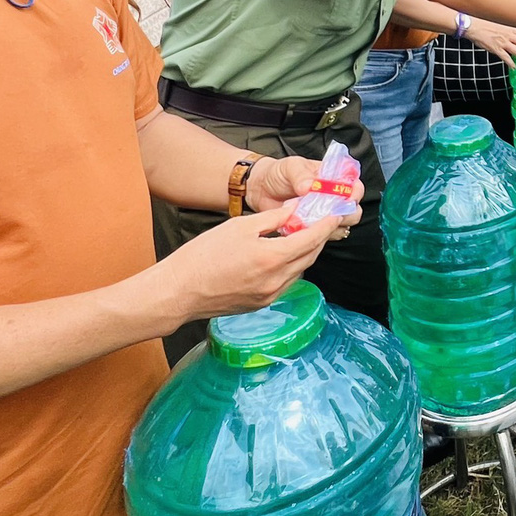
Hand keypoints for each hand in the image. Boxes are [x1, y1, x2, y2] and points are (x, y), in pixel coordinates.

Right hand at [146, 206, 346, 327]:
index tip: (336, 214)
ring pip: (299, 271)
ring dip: (304, 253)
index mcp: (272, 258)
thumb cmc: (203, 255)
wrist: (179, 291)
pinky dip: (290, 267)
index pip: (311, 239)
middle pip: (309, 257)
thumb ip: (272, 219)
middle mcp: (276, 281)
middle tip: (320, 222)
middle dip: (318, 238)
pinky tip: (281, 256)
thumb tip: (294, 211)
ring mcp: (270, 296)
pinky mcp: (261, 304)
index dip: (326, 225)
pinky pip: (285, 283)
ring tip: (300, 236)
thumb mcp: (239, 227)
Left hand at [246, 157, 366, 223]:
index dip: (355, 192)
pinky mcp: (312, 227)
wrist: (260, 189)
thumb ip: (301, 175)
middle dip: (346, 213)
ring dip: (330, 225)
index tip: (347, 196)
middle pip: (353, 209)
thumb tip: (311, 186)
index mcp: (333, 178)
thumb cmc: (278, 173)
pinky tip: (304, 227)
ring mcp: (323, 214)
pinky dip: (316, 234)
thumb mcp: (290, 167)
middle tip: (331, 212)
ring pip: (341, 225)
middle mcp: (332, 197)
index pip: (355, 186)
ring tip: (313, 219)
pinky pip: (323, 236)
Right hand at [466, 18, 515, 65]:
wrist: (473, 27)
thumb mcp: (500, 25)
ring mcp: (502, 42)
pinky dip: (511, 62)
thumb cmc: (485, 26)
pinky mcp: (495, 48)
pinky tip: (514, 66)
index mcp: (509, 28)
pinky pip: (506, 57)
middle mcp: (507, 34)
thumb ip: (509, 30)